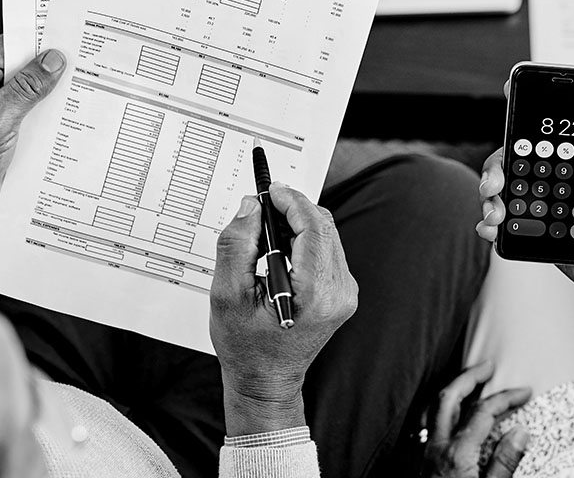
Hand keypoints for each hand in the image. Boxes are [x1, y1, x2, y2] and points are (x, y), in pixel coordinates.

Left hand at [0, 36, 65, 218]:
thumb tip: (54, 59)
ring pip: (29, 79)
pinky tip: (61, 109)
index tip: (73, 44)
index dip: (42, 42)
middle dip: (50, 65)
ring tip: (75, 90)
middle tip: (81, 68)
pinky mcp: (1, 110)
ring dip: (49, 87)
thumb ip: (26, 88)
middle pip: (23, 58)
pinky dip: (43, 103)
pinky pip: (28, 97)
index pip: (12, 42)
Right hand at [210, 183, 357, 435]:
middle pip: (323, 227)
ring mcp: (345, 293)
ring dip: (298, 224)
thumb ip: (237, 245)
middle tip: (262, 206)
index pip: (313, 228)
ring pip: (326, 236)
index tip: (270, 190)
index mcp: (316, 293)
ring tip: (265, 230)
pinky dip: (304, 241)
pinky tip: (279, 250)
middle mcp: (339, 291)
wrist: (266, 382)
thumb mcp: (228, 295)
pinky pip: (326, 251)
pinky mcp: (342, 293)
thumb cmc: (245, 347)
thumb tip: (251, 206)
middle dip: (293, 209)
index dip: (292, 201)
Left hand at [422, 361, 530, 477]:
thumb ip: (504, 462)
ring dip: (449, 390)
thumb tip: (519, 433)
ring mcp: (422, 453)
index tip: (522, 392)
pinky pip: (422, 425)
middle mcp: (436, 447)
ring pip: (430, 408)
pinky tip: (443, 413)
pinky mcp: (415, 463)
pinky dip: (435, 409)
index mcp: (457, 453)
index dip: (505, 397)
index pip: (483, 412)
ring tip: (465, 382)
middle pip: (449, 397)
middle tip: (486, 367)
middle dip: (469, 376)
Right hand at [476, 108, 573, 308]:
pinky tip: (490, 229)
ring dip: (492, 199)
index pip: (549, 134)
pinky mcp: (538, 232)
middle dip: (497, 168)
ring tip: (494, 215)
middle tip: (494, 184)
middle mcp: (560, 181)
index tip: (509, 96)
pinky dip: (492, 224)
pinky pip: (509, 223)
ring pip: (508, 192)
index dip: (527, 114)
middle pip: (517, 163)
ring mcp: (546, 206)